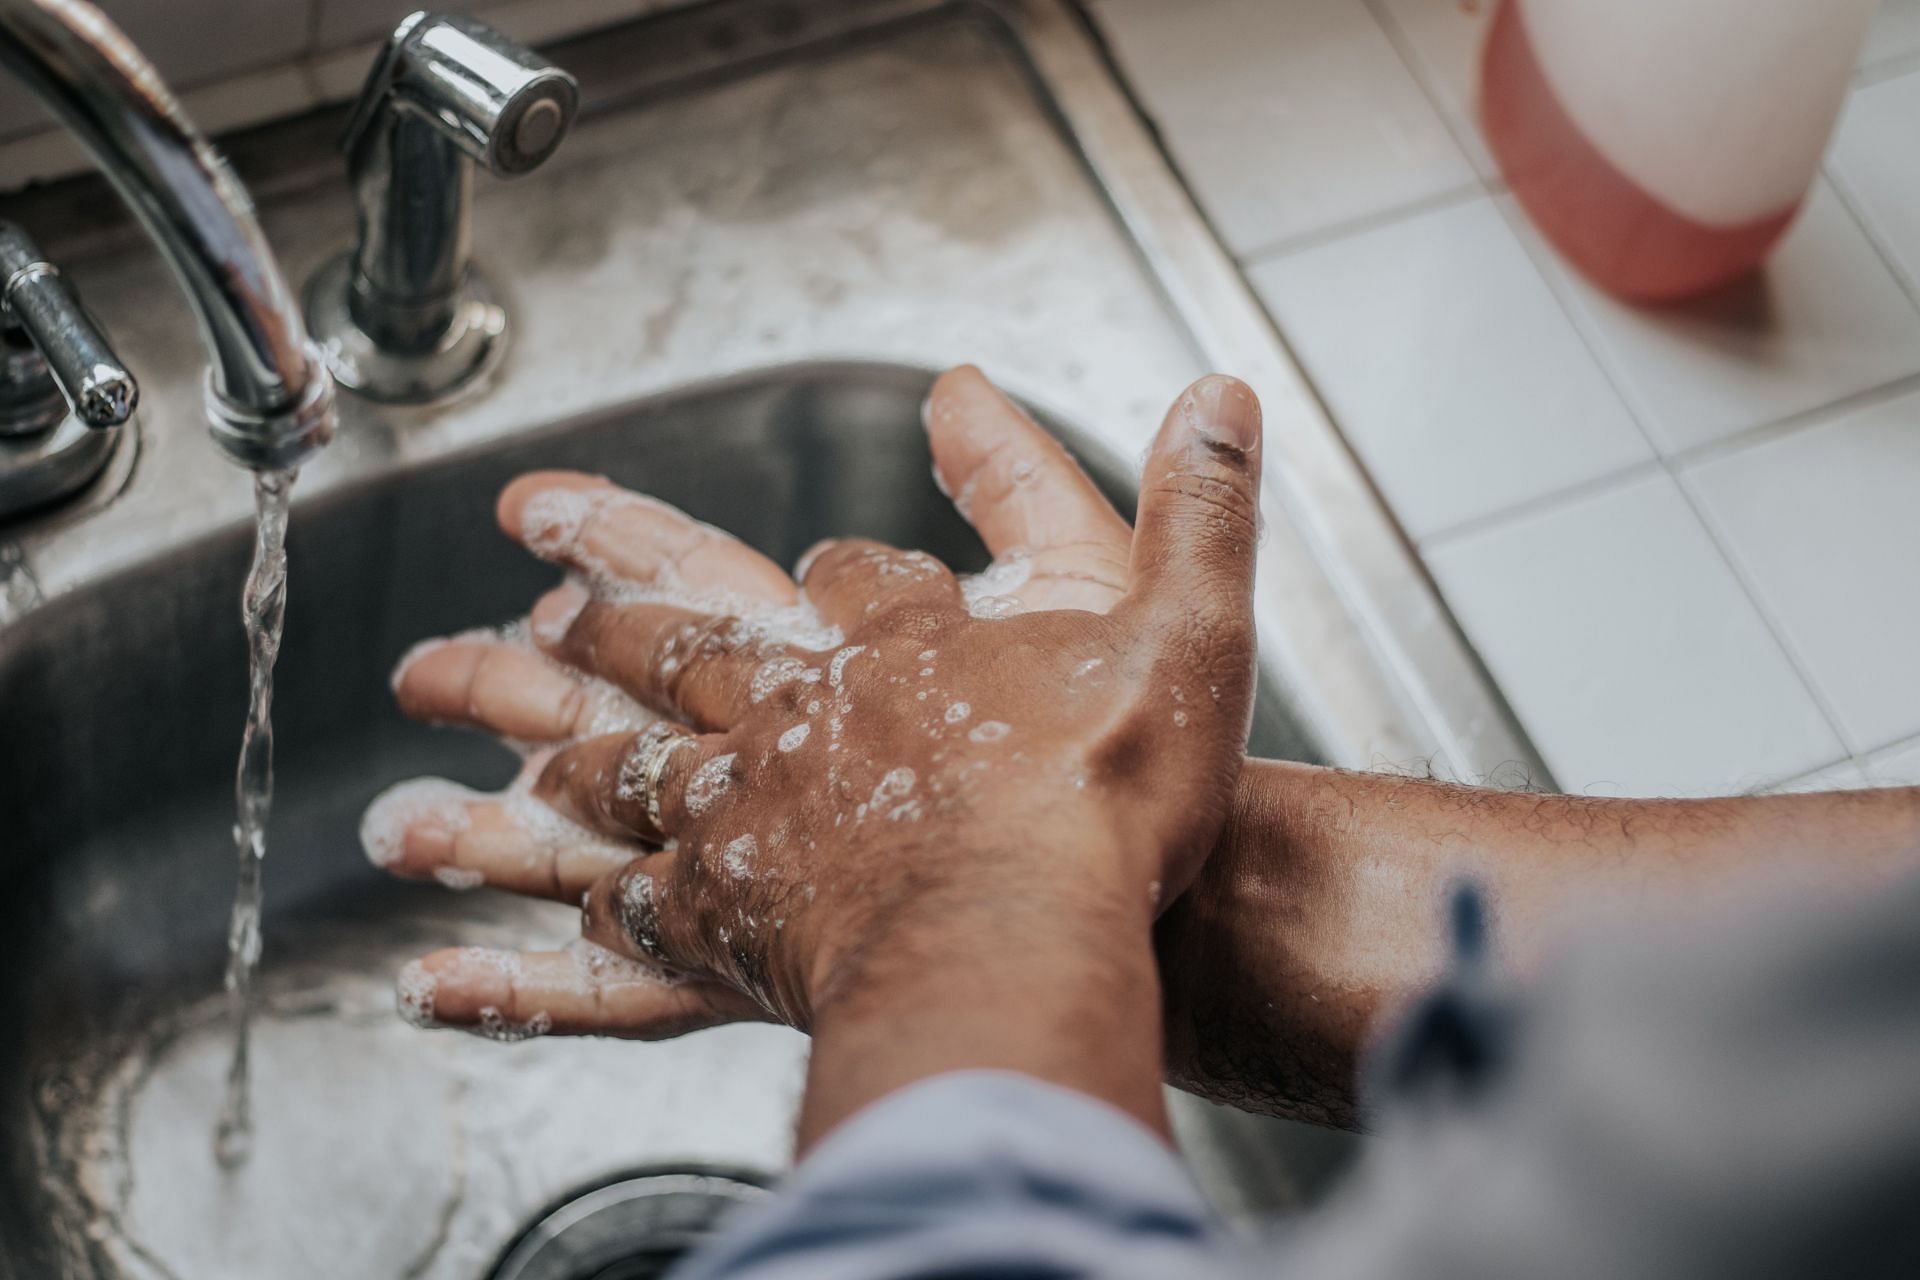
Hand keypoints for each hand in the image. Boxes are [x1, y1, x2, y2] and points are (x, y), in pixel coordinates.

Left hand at [372, 368, 1264, 1136]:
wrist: (1027, 936)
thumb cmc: (1105, 797)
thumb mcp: (1187, 625)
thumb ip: (1197, 506)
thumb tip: (1219, 393)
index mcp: (898, 639)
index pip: (840, 572)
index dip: (839, 560)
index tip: (808, 556)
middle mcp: (801, 712)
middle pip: (676, 647)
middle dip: (593, 618)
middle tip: (511, 597)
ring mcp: (748, 815)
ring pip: (616, 768)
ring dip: (534, 751)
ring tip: (445, 752)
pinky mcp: (728, 923)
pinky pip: (619, 922)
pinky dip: (552, 936)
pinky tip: (503, 947)